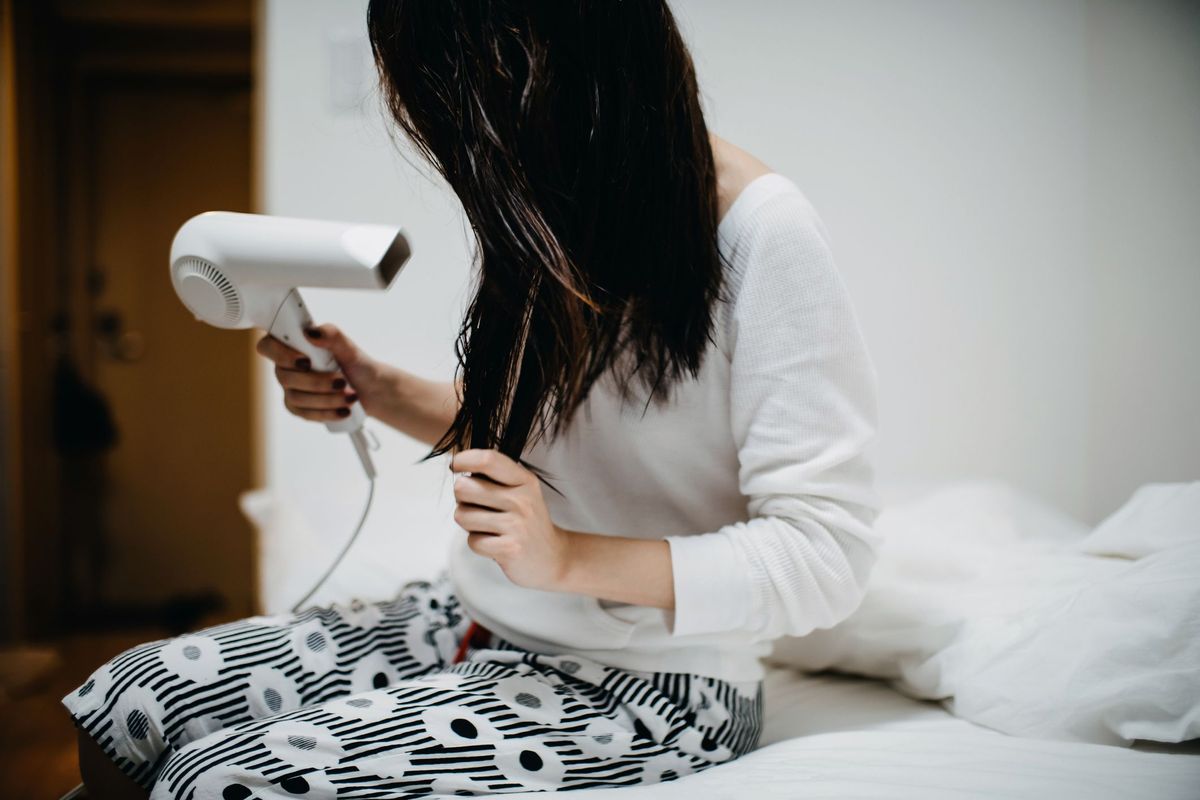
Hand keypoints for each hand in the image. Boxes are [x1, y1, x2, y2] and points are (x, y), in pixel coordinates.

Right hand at [255, 323, 390, 422]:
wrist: (371, 389)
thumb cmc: (358, 364)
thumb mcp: (349, 347)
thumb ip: (331, 335)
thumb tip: (310, 332)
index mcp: (293, 345)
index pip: (268, 346)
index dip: (280, 354)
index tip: (306, 361)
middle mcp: (286, 366)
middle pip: (284, 377)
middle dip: (316, 382)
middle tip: (342, 381)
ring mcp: (291, 388)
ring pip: (295, 398)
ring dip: (326, 399)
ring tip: (351, 396)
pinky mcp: (299, 407)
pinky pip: (304, 414)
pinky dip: (326, 413)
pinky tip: (344, 411)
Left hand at [450, 448, 573, 592]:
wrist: (552, 558)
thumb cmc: (526, 522)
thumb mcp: (520, 491)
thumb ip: (493, 477)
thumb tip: (457, 465)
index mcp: (524, 480)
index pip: (488, 459)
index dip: (464, 459)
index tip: (456, 465)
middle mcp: (522, 499)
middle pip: (464, 488)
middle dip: (462, 500)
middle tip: (478, 508)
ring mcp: (517, 525)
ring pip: (462, 515)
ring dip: (468, 524)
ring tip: (488, 528)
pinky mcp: (510, 549)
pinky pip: (472, 541)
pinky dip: (478, 544)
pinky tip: (494, 544)